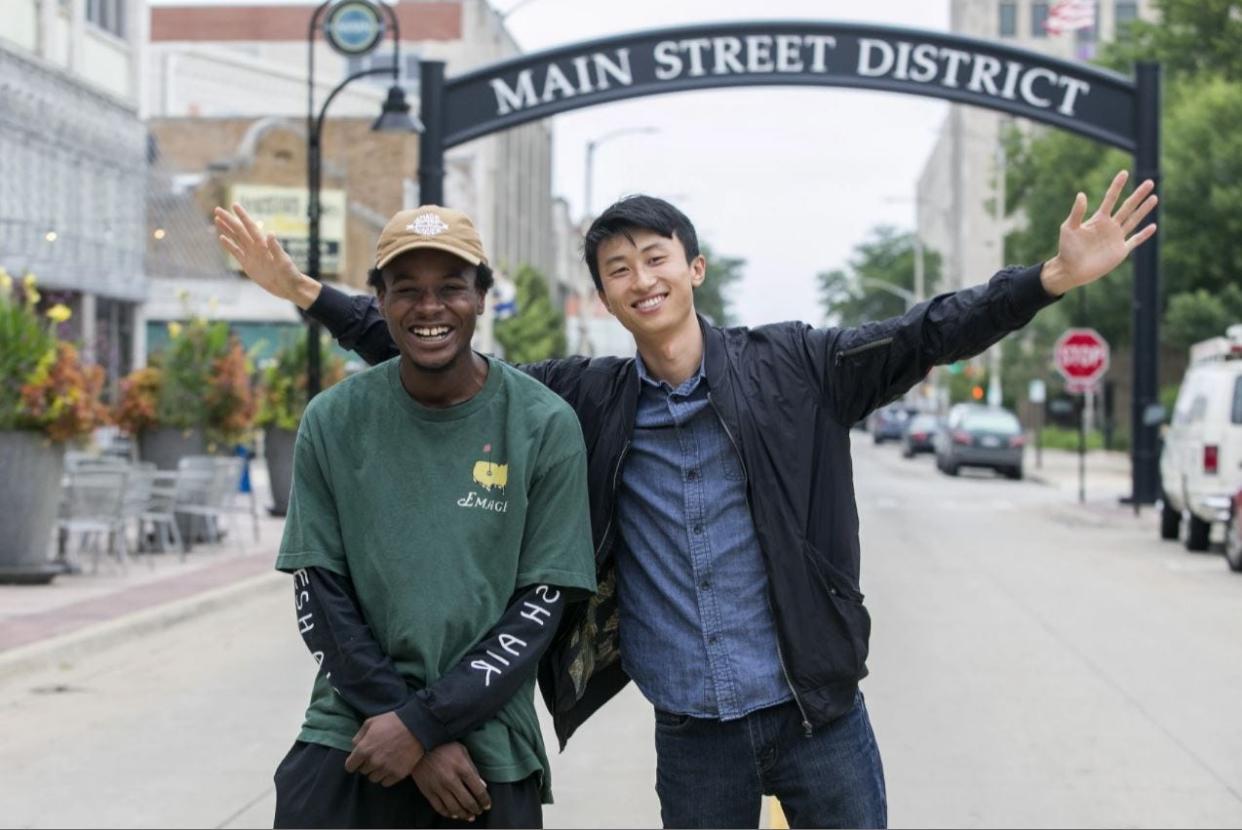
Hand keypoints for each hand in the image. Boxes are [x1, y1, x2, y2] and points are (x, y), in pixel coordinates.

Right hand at [213, 203, 321, 308]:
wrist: (289, 287)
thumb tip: (270, 233)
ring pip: (236, 239)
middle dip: (228, 220)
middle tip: (217, 209)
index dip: (243, 216)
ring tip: (217, 219)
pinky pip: (236, 252)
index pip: (250, 227)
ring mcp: (251, 255)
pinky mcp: (248, 265)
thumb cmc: (290, 274)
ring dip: (226, 229)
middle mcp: (256, 247)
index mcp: (264, 244)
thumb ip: (276, 248)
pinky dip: (229, 245)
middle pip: (239, 230)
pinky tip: (222, 238)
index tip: (235, 205)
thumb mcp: (284, 261)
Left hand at [344, 712, 424, 787]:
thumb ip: (358, 736)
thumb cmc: (392, 722)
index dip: (353, 762)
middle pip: (363, 772)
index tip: (359, 760)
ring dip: (377, 771)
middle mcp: (373, 762)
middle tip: (376, 755)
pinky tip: (392, 766)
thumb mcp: (371, 722)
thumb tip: (354, 747)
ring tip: (384, 761)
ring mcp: (386, 769)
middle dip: (367, 764)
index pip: (349, 766)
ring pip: (374, 778)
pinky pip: (386, 782)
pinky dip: (387, 776)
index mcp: (363, 749)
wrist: (417, 726)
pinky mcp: (398, 774)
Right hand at [411, 742, 491, 821]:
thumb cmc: (444, 744)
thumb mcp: (462, 751)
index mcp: (462, 768)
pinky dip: (448, 814)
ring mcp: (438, 787)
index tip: (487, 805)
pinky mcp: (427, 791)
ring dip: (463, 814)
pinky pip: (439, 808)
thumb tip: (482, 785)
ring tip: (469, 816)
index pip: (478, 790)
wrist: (419, 743)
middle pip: (467, 802)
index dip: (485, 800)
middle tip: (479, 811)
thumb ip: (473, 769)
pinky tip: (454, 814)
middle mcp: (451, 779)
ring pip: (454, 808)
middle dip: (476, 809)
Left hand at [1041, 169, 1158, 295]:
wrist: (1071, 270)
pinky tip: (1153, 226)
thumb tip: (1081, 194)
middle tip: (1150, 182)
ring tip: (1154, 197)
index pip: (1110, 199)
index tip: (1124, 172)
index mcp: (1098, 219)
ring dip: (1144, 209)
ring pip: (1134, 220)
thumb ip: (1077, 212)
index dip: (1117, 186)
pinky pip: (1135, 240)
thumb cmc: (1067, 249)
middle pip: (1127, 207)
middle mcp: (1109, 226)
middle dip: (1138, 195)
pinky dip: (1144, 234)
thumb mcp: (1069, 228)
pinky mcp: (1120, 251)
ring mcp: (1116, 238)